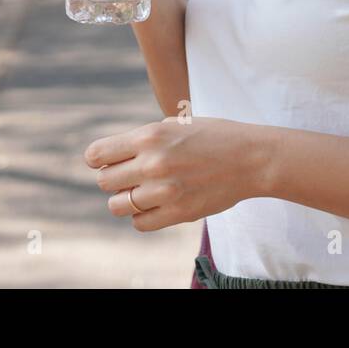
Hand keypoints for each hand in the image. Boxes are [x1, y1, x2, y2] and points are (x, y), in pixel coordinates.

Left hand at [85, 116, 269, 231]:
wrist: (251, 158)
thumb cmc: (213, 136)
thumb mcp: (175, 125)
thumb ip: (143, 138)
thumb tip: (112, 154)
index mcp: (150, 136)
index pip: (98, 155)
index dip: (97, 159)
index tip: (105, 161)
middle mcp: (153, 163)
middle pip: (105, 181)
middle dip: (113, 179)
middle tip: (130, 176)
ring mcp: (165, 191)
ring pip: (117, 205)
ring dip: (125, 199)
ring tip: (141, 192)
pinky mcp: (178, 213)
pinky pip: (140, 223)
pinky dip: (141, 216)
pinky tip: (154, 205)